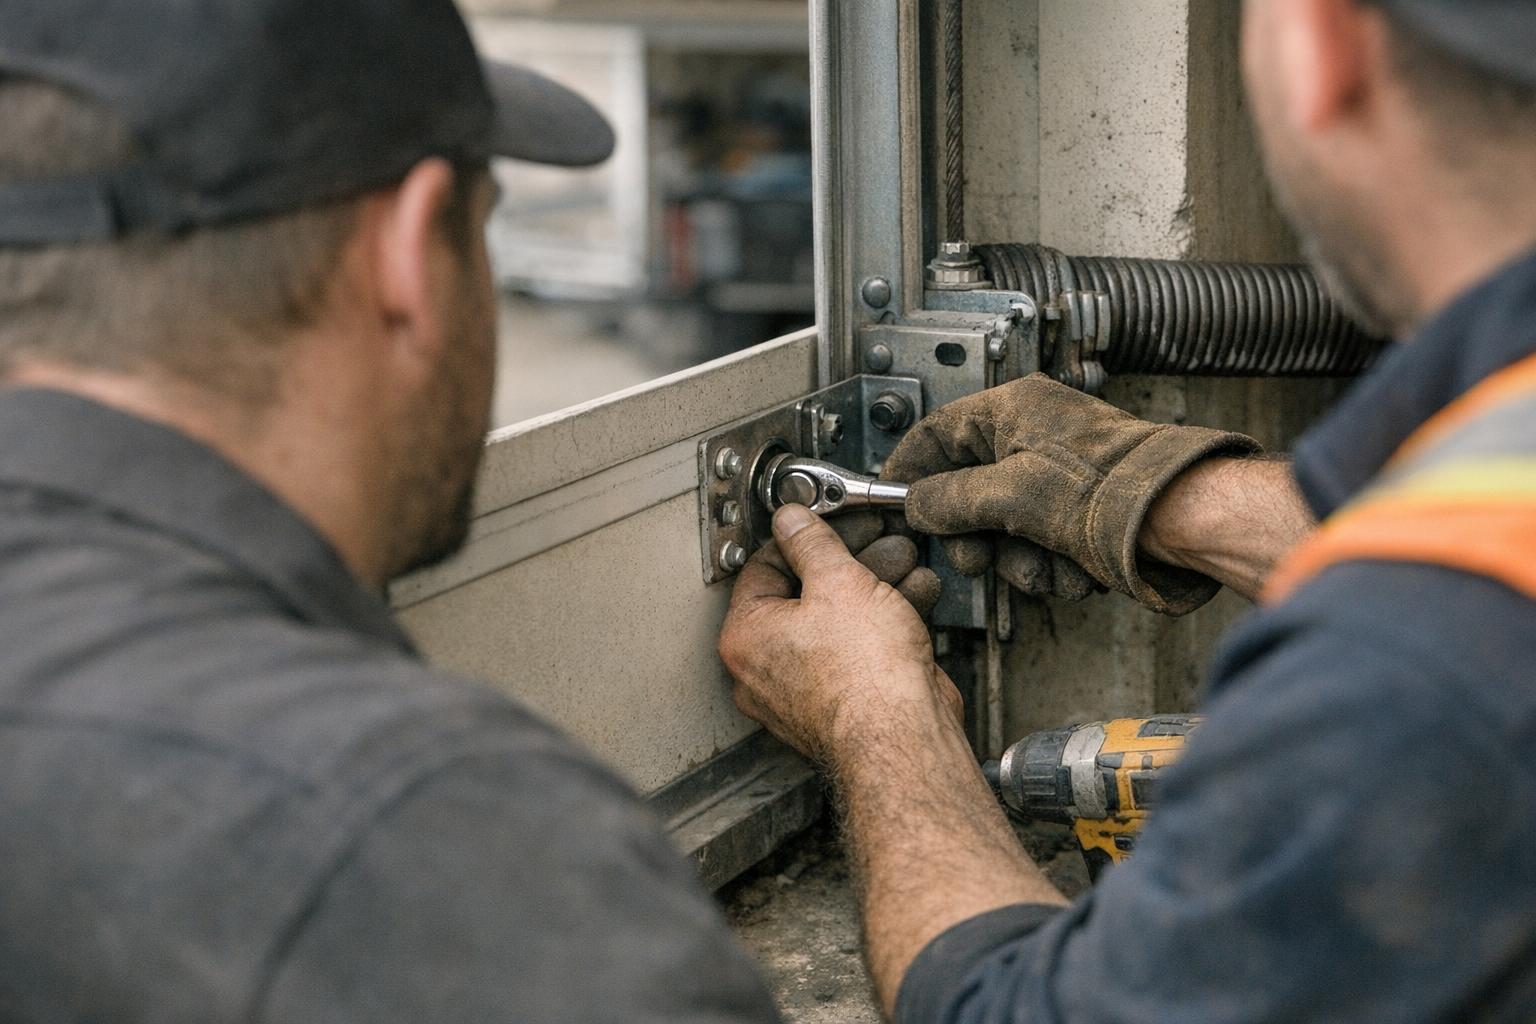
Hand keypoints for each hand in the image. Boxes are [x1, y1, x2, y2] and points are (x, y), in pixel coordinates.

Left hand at [718, 505, 961, 763]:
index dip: (801, 536)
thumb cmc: (863, 677)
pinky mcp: (844, 704)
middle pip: (805, 595)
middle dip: (849, 561)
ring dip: (874, 587)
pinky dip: (885, 621)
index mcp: (745, 637)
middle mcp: (767, 669)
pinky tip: (915, 594)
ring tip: (903, 562)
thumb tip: (793, 520)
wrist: (905, 738)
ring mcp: (806, 690)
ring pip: (838, 622)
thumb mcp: (837, 580)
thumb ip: (812, 542)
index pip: (763, 568)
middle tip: (874, 539)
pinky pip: (857, 650)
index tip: (826, 521)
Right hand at [881, 374, 1261, 614]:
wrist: (1183, 522)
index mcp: (1013, 409)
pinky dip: (1050, 565)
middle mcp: (1034, 435)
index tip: (894, 505)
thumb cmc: (1111, 490)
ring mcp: (1058, 474)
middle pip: (968, 489)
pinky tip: (1072, 572)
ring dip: (1018, 560)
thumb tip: (916, 505)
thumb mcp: (1007, 497)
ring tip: (1045, 569)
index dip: (910, 472)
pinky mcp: (1080, 511)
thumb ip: (949, 501)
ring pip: (1005, 526)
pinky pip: (1040, 542)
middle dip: (975, 536)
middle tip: (977, 559)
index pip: (936, 433)